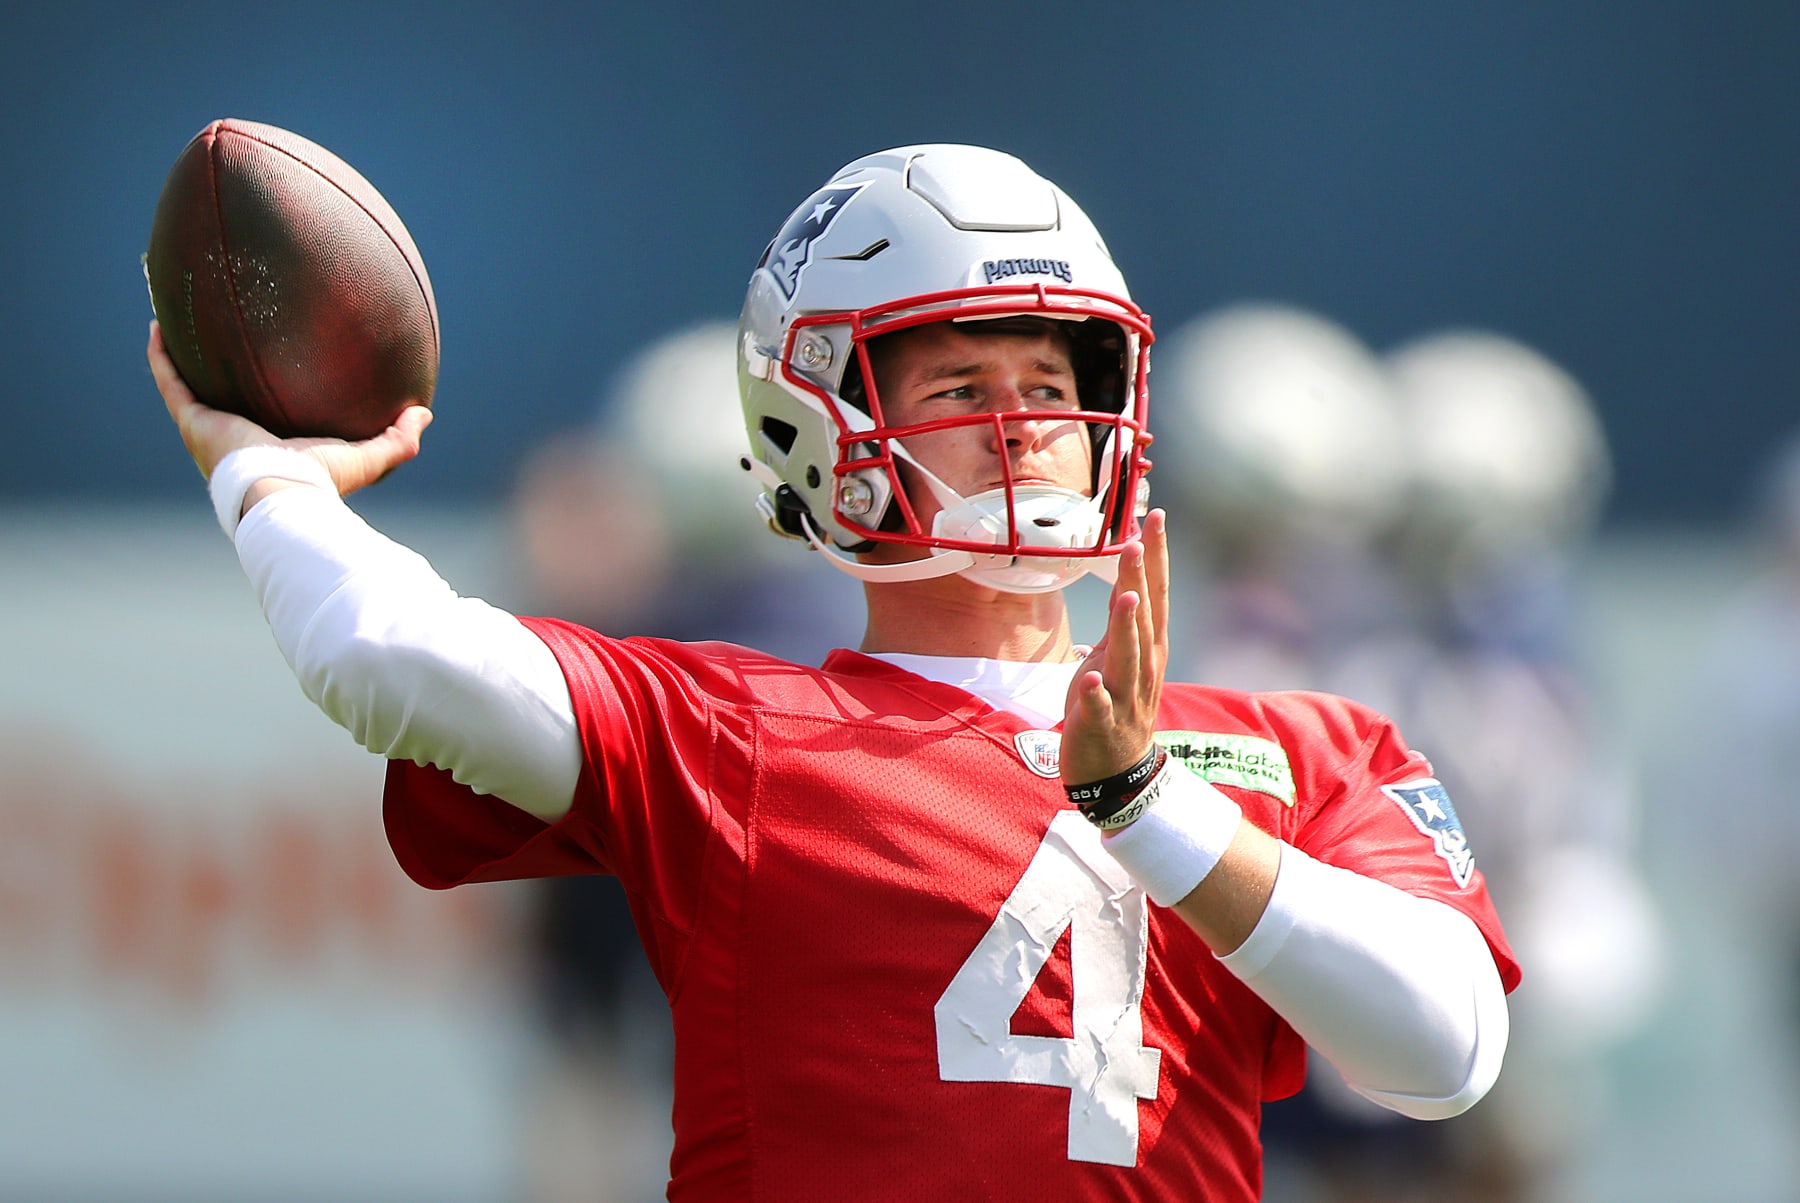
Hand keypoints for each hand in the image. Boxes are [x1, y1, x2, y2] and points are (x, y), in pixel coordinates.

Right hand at [148, 321, 431, 495]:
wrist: (283, 494)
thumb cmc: (323, 482)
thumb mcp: (368, 458)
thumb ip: (398, 438)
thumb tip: (424, 413)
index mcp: (269, 448)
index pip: (264, 417)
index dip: (262, 396)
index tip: (268, 368)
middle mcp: (234, 439)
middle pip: (221, 399)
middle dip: (216, 373)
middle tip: (217, 339)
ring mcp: (208, 430)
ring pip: (186, 385)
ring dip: (178, 356)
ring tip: (176, 322)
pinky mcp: (192, 420)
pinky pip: (169, 380)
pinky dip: (161, 355)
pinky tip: (159, 323)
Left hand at [1060, 509, 1170, 784]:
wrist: (1118, 774)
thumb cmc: (1114, 708)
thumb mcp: (1117, 658)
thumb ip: (1121, 622)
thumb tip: (1124, 582)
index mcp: (1146, 648)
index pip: (1153, 593)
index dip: (1154, 556)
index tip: (1154, 516)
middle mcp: (1142, 668)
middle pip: (1143, 618)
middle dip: (1141, 579)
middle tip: (1137, 540)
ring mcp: (1124, 697)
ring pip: (1126, 658)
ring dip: (1126, 627)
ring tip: (1125, 596)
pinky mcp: (1101, 724)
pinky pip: (1099, 708)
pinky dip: (1095, 693)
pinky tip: (1089, 677)